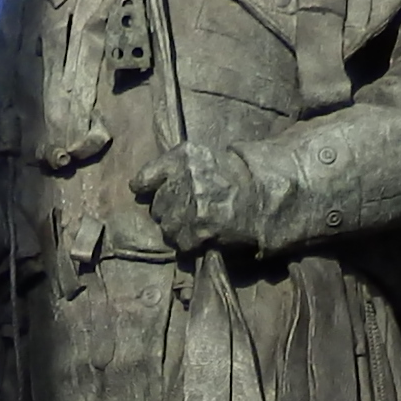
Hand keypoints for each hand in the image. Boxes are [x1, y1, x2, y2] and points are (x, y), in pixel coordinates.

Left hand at [137, 142, 269, 257]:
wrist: (264, 194)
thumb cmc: (233, 176)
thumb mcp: (201, 158)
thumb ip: (169, 168)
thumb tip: (136, 187)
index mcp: (183, 157)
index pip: (145, 179)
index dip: (147, 189)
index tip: (149, 193)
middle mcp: (185, 178)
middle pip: (157, 208)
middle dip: (169, 212)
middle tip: (192, 209)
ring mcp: (192, 205)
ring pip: (167, 228)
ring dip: (179, 230)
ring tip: (200, 223)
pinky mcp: (201, 228)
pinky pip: (182, 244)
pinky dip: (192, 244)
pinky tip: (206, 234)